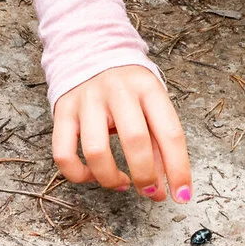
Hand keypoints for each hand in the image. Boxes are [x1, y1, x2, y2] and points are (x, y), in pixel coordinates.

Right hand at [52, 65, 191, 200]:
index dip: (179, 169)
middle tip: (151, 193)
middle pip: (135, 140)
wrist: (89, 49)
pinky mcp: (62, 110)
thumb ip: (159, 143)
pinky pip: (63, 153)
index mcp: (147, 88)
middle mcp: (117, 90)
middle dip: (146, 177)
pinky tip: (92, 175)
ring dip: (111, 179)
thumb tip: (162, 188)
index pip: (170, 133)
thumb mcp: (152, 104)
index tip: (182, 196)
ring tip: (121, 182)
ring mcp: (86, 99)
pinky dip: (78, 174)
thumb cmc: (128, 88)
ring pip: (95, 151)